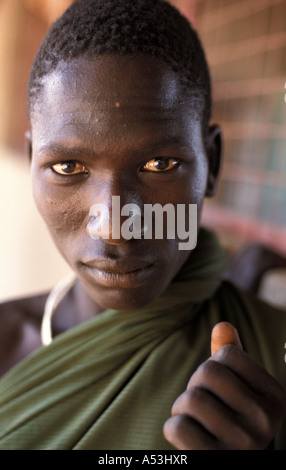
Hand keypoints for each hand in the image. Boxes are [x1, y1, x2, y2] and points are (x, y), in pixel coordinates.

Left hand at [163, 322, 285, 449]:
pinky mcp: (215, 461)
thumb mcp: (238, 391)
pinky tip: (188, 438)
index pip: (229, 354)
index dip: (213, 365)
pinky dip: (173, 429)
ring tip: (194, 421)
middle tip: (201, 405)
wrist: (229, 462)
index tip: (219, 388)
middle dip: (194, 384)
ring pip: (190, 399)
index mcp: (275, 398)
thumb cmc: (231, 422)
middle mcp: (266, 422)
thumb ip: (231, 360)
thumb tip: (222, 325)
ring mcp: (243, 445)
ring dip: (181, 408)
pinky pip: (177, 427)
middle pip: (208, 372)